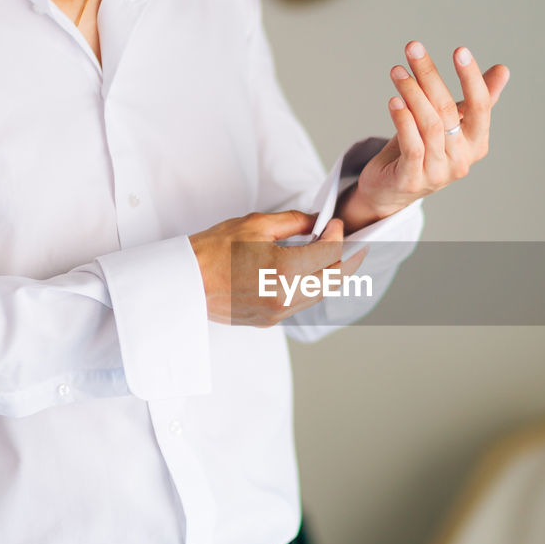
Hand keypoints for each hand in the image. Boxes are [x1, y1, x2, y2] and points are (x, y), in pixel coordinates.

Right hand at [189, 211, 366, 325]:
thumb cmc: (213, 250)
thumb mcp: (256, 224)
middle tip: (360, 246)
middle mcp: (285, 297)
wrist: (184, 282)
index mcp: (284, 270)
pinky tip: (314, 274)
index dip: (339, 235)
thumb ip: (295, 222)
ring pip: (321, 295)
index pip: (329, 252)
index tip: (337, 223)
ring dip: (333, 276)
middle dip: (350, 260)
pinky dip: (313, 288)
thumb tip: (318, 222)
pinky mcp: (269, 321)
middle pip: (334, 279)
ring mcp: (278, 313)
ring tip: (341, 258)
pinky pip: (302, 304)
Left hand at [341, 41, 510, 226]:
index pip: (481, 106)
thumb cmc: (423, 149)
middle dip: (429, 75)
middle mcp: (462, 160)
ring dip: (411, 92)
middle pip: (448, 110)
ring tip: (397, 71)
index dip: (471, 78)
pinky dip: (403, 120)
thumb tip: (503, 70)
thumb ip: (476, 99)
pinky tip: (393, 101)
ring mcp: (438, 173)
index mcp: (476, 143)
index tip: (460, 50)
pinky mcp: (413, 180)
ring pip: (429, 125)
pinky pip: (412, 145)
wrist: (392, 189)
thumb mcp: (449, 123)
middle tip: (413, 48)